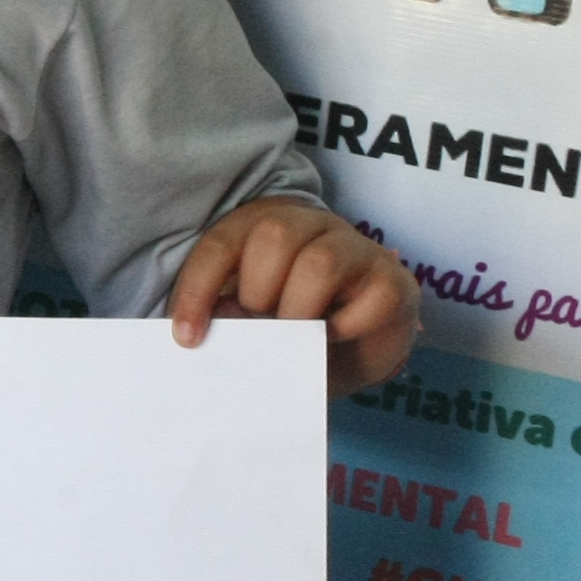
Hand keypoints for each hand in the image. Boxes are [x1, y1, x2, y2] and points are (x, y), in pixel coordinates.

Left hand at [169, 197, 419, 394]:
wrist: (353, 354)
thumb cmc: (291, 331)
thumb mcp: (249, 323)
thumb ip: (227, 319)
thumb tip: (201, 336)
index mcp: (263, 226)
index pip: (222, 244)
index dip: (198, 288)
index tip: (188, 338)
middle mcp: (310, 225)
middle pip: (274, 237)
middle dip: (257, 293)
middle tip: (262, 330)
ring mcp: (356, 248)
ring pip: (319, 262)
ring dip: (297, 311)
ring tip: (294, 339)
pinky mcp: (392, 280)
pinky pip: (371, 296)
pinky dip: (345, 327)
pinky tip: (333, 339)